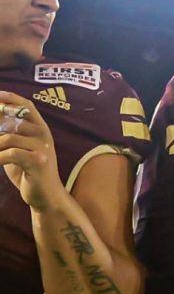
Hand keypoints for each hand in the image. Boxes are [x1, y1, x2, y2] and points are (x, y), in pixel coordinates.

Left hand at [0, 93, 64, 212]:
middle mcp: (43, 135)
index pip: (27, 106)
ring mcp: (42, 148)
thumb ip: (9, 135)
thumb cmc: (28, 171)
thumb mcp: (18, 149)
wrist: (46, 195)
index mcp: (40, 129)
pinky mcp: (38, 162)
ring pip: (9, 138)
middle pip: (14, 120)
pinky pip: (11, 154)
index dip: (11, 98)